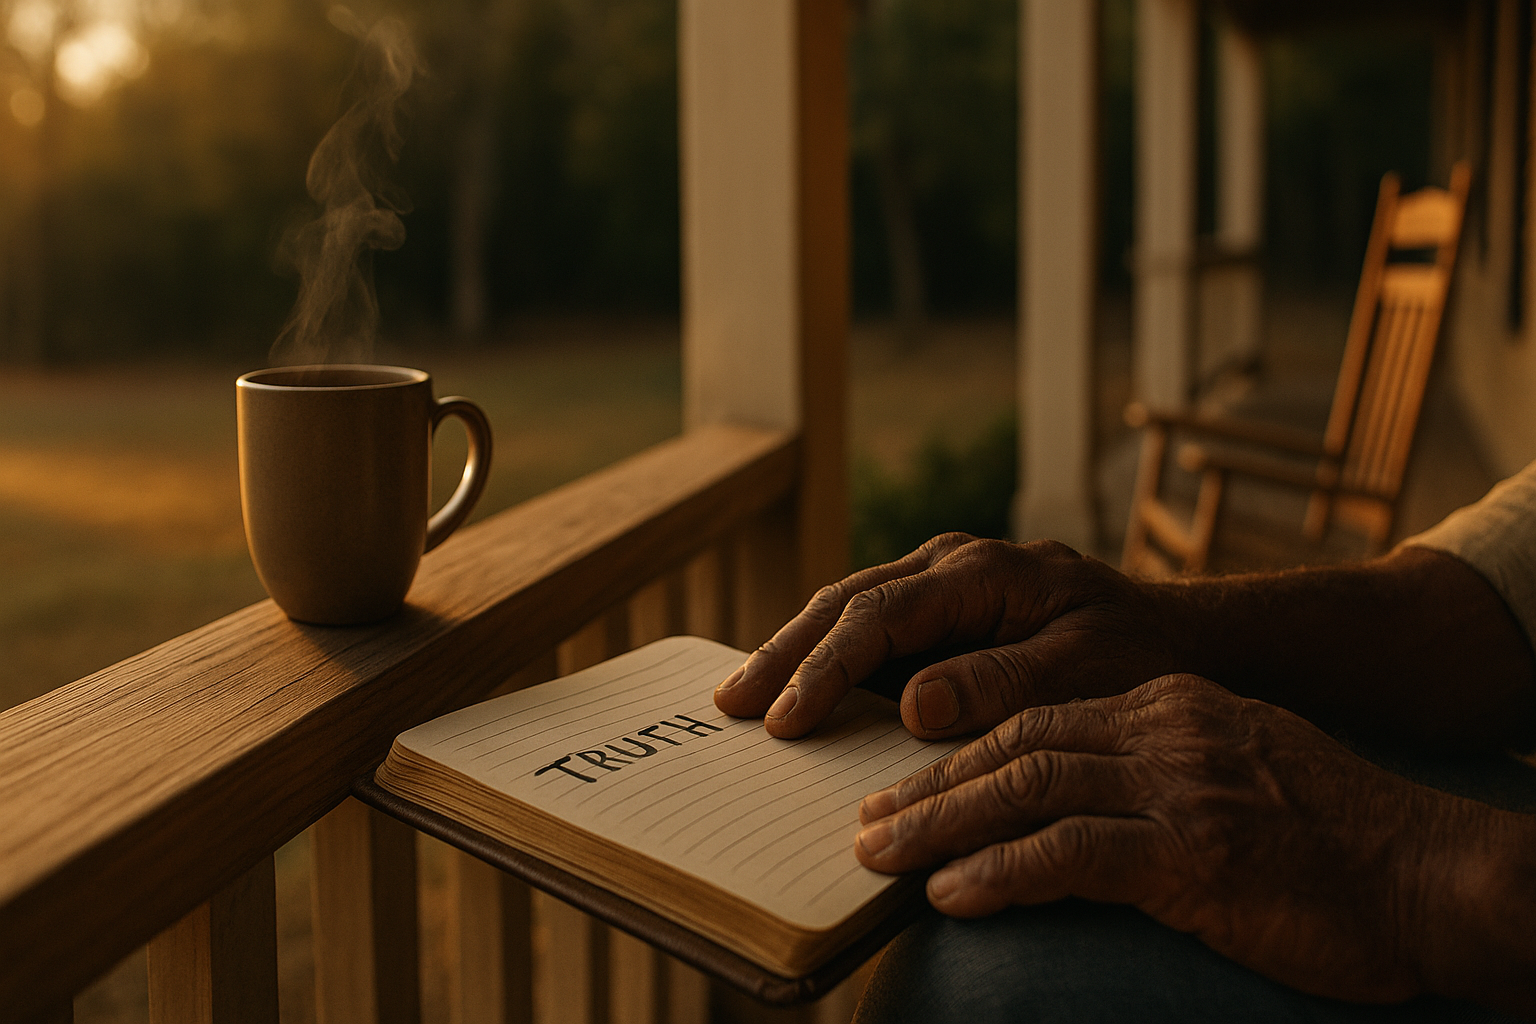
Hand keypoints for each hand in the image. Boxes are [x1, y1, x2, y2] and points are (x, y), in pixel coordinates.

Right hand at [713, 533, 1182, 737]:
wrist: (1171, 634)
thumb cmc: (1136, 654)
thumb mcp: (1085, 670)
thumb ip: (1004, 681)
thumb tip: (915, 702)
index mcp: (982, 573)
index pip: (881, 615)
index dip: (827, 669)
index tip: (788, 722)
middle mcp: (948, 566)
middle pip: (845, 603)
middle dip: (784, 653)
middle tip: (730, 705)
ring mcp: (939, 584)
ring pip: (846, 611)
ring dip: (794, 653)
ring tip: (740, 700)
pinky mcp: (938, 612)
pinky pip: (870, 630)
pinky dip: (827, 660)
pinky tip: (794, 693)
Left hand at [852, 674, 1535, 1011]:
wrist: (1437, 872)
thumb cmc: (1337, 837)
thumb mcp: (1238, 772)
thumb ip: (1157, 770)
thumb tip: (1076, 803)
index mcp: (1169, 707)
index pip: (1037, 719)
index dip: (960, 755)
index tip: (907, 789)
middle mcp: (1165, 730)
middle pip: (1014, 747)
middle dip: (929, 788)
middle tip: (867, 826)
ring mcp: (1179, 787)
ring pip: (1025, 790)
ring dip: (940, 827)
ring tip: (881, 860)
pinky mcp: (1195, 851)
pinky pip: (1068, 854)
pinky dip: (999, 874)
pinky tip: (952, 897)